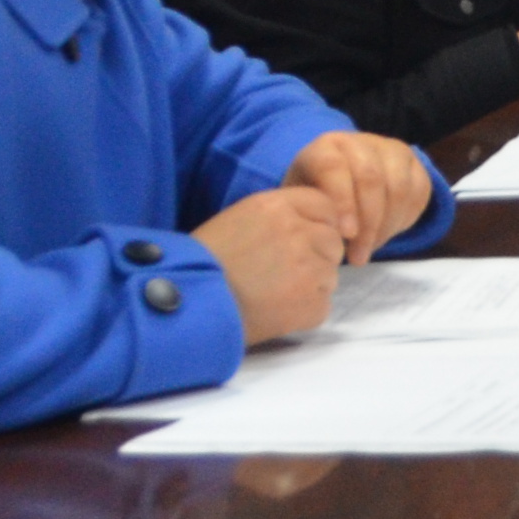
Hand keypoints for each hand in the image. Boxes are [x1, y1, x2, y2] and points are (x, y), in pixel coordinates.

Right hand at [195, 185, 348, 344]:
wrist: (185, 307)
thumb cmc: (201, 265)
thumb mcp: (236, 222)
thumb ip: (277, 218)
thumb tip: (310, 226)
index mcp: (276, 206)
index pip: (324, 205)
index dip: (318, 224)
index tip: (304, 240)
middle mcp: (298, 231)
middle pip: (333, 241)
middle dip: (317, 257)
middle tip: (281, 274)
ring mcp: (309, 267)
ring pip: (329, 275)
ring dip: (310, 285)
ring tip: (272, 294)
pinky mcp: (312, 302)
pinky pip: (321, 305)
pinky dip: (303, 312)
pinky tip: (273, 312)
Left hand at [282, 132, 433, 262]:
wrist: (340, 183)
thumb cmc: (315, 197)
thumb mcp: (301, 202)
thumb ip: (311, 212)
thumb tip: (326, 236)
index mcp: (325, 147)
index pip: (334, 167)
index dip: (343, 202)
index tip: (346, 235)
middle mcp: (360, 142)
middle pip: (371, 178)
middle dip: (368, 222)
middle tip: (358, 255)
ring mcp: (391, 150)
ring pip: (399, 187)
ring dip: (387, 225)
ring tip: (370, 248)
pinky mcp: (416, 163)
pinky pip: (419, 192)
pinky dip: (405, 219)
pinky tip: (386, 233)